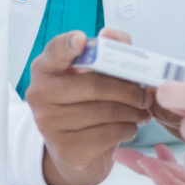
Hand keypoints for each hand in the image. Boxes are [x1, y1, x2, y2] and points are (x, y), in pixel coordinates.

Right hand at [26, 27, 151, 184]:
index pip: (55, 51)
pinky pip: (107, 134)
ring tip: (142, 111)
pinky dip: (127, 129)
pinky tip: (130, 127)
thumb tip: (109, 32)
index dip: (69, 44)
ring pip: (104, 111)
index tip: (82, 40)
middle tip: (144, 95)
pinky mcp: (65, 149)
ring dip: (132, 111)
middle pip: (93, 85)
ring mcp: (49, 123)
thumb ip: (109, 48)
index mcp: (45, 67)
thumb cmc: (87, 103)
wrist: (74, 152)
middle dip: (127, 89)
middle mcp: (40, 93)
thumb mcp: (97, 74)